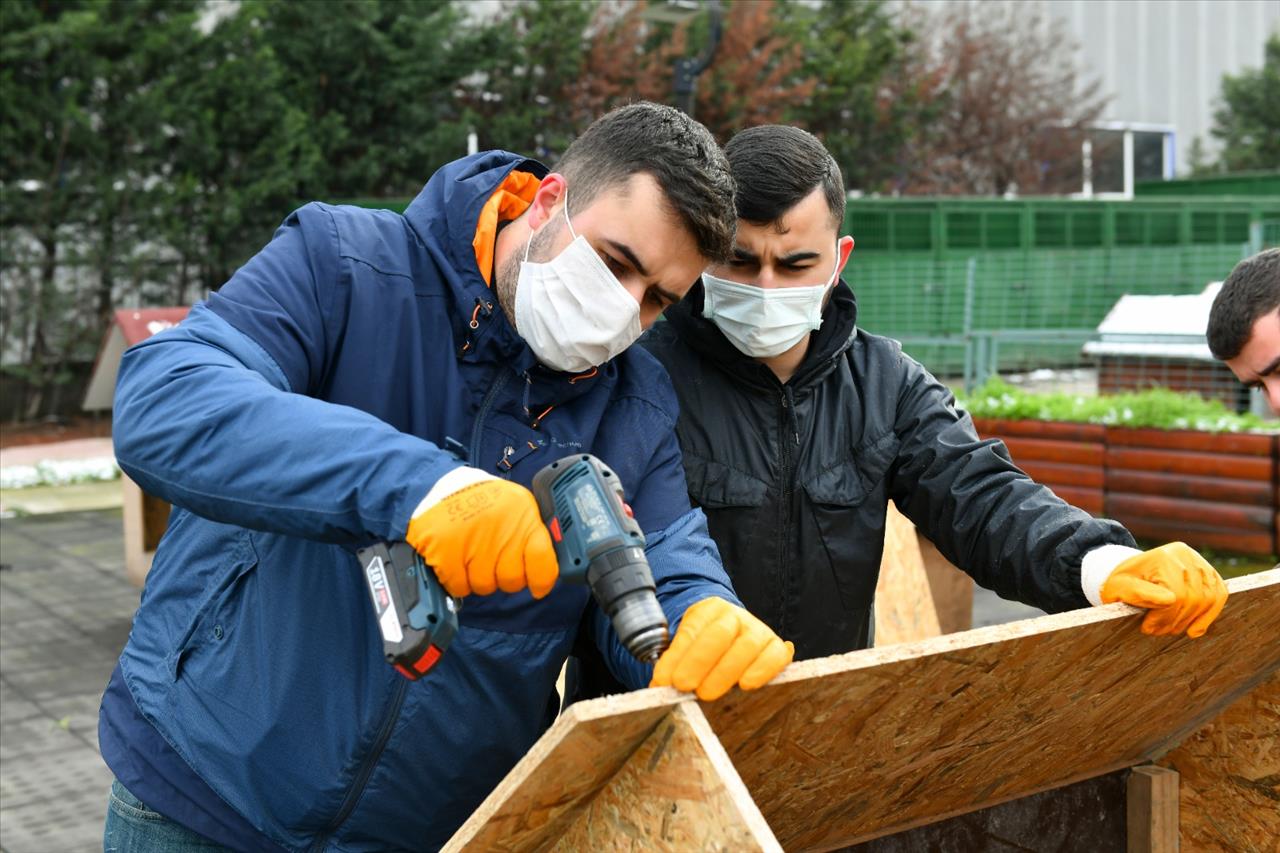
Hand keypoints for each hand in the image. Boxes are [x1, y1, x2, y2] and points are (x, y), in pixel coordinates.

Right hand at [405, 468, 556, 597]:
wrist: (437, 486)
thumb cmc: (481, 501)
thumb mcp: (516, 506)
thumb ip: (531, 535)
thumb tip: (544, 570)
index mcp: (522, 514)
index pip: (543, 560)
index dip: (541, 580)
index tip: (538, 587)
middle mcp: (500, 526)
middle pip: (511, 580)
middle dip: (502, 578)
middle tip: (492, 560)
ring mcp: (472, 539)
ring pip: (484, 586)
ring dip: (477, 578)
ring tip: (471, 554)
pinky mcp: (445, 550)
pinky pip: (459, 587)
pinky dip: (456, 580)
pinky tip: (455, 560)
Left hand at [650, 597, 793, 700]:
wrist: (735, 634)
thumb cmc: (706, 645)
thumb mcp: (686, 646)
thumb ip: (673, 664)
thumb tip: (659, 688)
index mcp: (708, 610)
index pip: (692, 630)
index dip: (678, 655)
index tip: (665, 679)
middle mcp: (735, 616)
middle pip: (719, 635)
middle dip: (699, 662)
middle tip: (684, 686)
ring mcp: (758, 630)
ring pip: (746, 647)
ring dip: (724, 672)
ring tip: (706, 693)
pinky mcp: (776, 647)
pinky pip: (775, 656)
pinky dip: (762, 670)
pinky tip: (746, 684)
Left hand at [1100, 542, 1227, 637]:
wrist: (1133, 572)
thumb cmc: (1123, 583)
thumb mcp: (1117, 587)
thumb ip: (1136, 592)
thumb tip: (1169, 600)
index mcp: (1162, 557)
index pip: (1175, 595)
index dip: (1163, 617)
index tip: (1147, 627)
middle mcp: (1185, 556)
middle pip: (1193, 599)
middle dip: (1174, 621)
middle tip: (1157, 631)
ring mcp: (1200, 562)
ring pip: (1207, 600)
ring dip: (1190, 621)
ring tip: (1169, 628)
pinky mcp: (1210, 573)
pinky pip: (1219, 596)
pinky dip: (1208, 616)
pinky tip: (1194, 629)